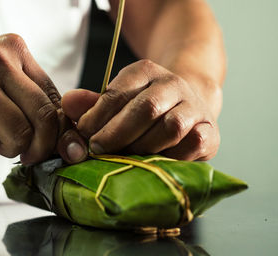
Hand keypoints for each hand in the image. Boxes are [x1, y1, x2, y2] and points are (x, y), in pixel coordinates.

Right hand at [0, 34, 86, 163]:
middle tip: (29, 155)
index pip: (53, 98)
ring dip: (8, 149)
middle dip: (41, 147)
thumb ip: (28, 99)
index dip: (60, 130)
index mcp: (14, 50)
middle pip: (43, 117)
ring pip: (17, 134)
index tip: (56, 147)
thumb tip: (62, 136)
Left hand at [62, 60, 219, 160]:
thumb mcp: (117, 100)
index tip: (84, 134)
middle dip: (118, 133)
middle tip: (98, 149)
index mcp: (146, 71)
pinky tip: (156, 162)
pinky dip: (174, 156)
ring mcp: (194, 106)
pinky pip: (194, 143)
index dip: (98, 116)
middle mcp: (173, 84)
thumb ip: (92, 105)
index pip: (118, 93)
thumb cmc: (143, 107)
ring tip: (125, 158)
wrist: (187, 105)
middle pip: (146, 108)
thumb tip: (67, 104)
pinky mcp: (210, 130)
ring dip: (144, 147)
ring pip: (171, 127)